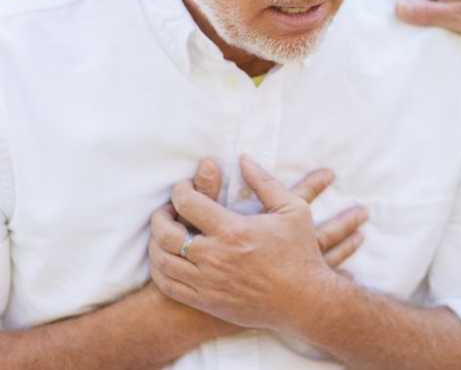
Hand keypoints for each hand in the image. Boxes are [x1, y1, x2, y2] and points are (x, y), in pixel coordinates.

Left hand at [148, 156, 367, 331]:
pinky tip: (168, 260)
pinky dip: (160, 270)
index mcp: (234, 231)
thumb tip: (244, 159)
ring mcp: (208, 283)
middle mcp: (215, 257)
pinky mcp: (206, 302)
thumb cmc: (300, 252)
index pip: (188, 204)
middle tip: (167, 210)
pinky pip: (169, 286)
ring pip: (162, 262)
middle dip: (160, 217)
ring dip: (156, 243)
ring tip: (164, 233)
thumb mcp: (293, 209)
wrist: (304, 300)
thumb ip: (265, 182)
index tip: (184, 187)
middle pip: (166, 234)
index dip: (180, 191)